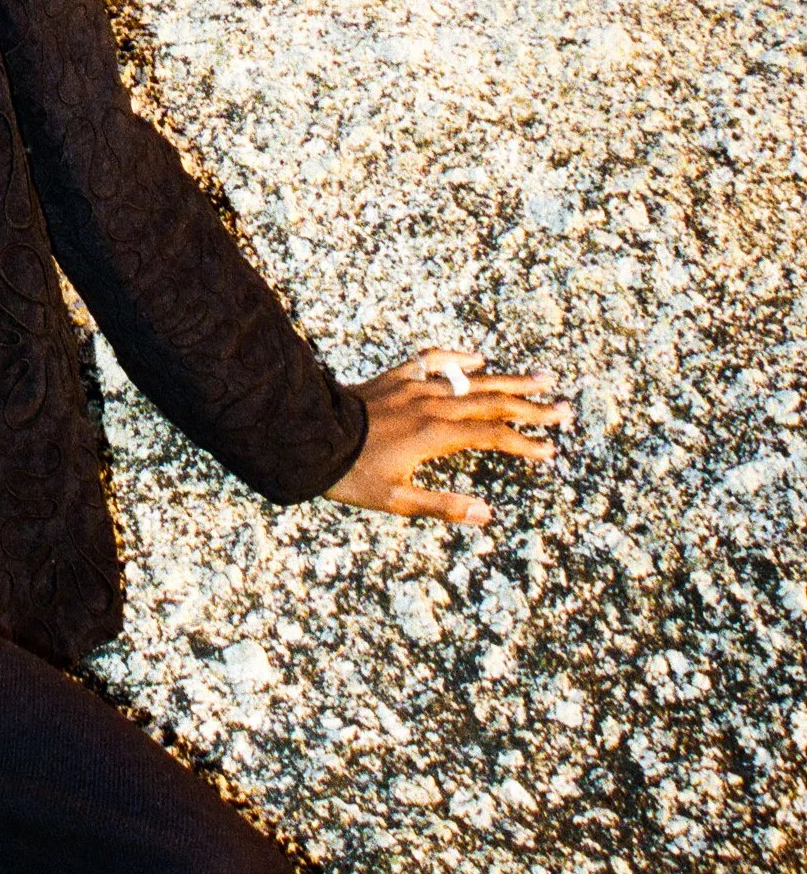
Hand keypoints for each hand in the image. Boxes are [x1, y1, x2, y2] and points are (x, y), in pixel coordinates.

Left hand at [326, 349, 569, 527]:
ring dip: (508, 379)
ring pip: (470, 380)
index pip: (493, 437)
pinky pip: (431, 361)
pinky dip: (456, 358)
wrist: (309, 436)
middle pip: (492, 403)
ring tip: (542, 376)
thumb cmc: (351, 474)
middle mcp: (432, 406)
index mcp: (437, 435)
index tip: (551, 450)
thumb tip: (486, 515)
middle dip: (531, 407)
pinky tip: (476, 358)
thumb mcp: (396, 500)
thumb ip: (443, 506)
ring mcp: (414, 388)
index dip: (524, 444)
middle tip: (564, 409)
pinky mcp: (395, 379)